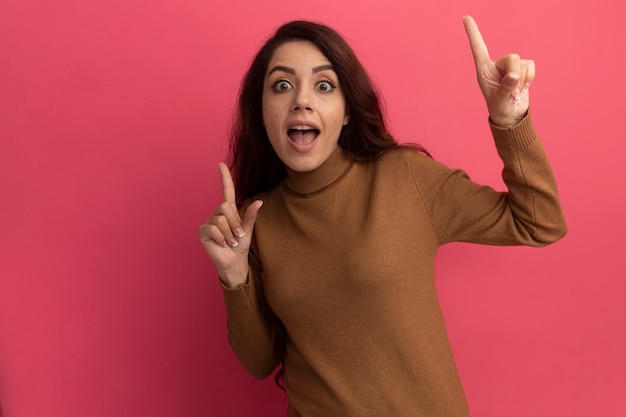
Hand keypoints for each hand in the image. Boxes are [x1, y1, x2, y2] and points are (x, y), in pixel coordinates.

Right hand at [198, 163, 262, 287]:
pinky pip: (213, 229)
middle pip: (225, 207)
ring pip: (220, 219)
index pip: (226, 190)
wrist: (234, 261)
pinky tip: (223, 244)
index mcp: (229, 211)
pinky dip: (221, 237)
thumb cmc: (241, 245)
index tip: (221, 164)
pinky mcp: (203, 231)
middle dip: (234, 222)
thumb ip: (251, 215)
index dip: (224, 177)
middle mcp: (218, 213)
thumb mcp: (248, 230)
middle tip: (238, 236)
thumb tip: (259, 201)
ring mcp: (209, 222)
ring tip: (231, 242)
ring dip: (229, 233)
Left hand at [463, 15, 534, 126]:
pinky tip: (523, 88)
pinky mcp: (521, 68)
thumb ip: (506, 88)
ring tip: (514, 93)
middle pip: (512, 57)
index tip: (465, 17)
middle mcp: (495, 65)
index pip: (478, 47)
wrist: (511, 115)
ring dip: (522, 80)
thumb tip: (514, 76)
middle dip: (516, 75)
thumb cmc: (500, 108)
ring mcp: (509, 66)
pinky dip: (530, 77)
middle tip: (512, 92)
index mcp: (483, 69)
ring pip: (522, 62)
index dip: (473, 32)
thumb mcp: (500, 101)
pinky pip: (531, 65)